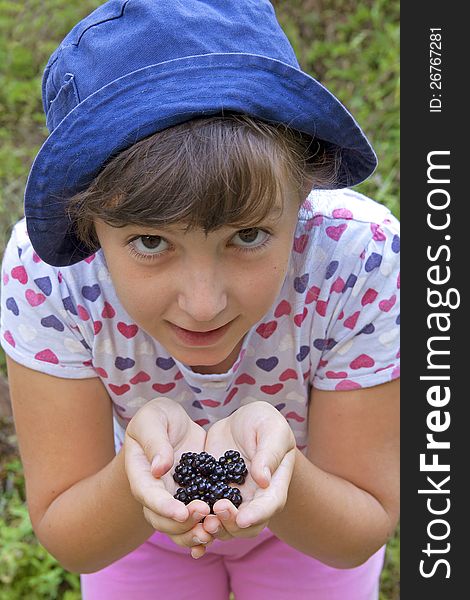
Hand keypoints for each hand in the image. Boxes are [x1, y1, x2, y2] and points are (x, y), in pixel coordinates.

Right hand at [124, 397, 213, 557]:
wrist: (173, 423)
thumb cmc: (157, 418)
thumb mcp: (152, 419)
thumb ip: (155, 441)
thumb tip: (160, 468)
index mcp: (141, 473)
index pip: (148, 494)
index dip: (163, 506)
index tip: (182, 512)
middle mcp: (154, 492)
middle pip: (161, 519)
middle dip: (182, 523)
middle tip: (204, 513)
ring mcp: (173, 499)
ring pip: (177, 528)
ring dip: (193, 533)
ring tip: (212, 530)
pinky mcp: (192, 499)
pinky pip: (193, 522)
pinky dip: (202, 534)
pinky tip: (215, 538)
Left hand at [201, 401, 295, 540]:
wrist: (240, 421)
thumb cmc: (264, 422)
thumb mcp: (272, 429)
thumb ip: (270, 453)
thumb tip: (263, 480)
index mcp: (273, 485)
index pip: (269, 505)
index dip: (257, 515)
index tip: (242, 519)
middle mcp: (253, 500)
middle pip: (246, 525)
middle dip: (230, 524)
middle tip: (215, 512)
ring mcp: (230, 500)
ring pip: (223, 526)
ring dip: (211, 527)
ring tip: (197, 516)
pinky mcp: (210, 494)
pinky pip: (203, 514)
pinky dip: (193, 522)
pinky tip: (181, 520)